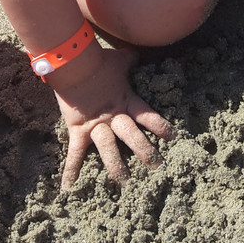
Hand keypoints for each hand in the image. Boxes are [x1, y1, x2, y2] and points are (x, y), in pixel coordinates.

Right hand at [50, 43, 174, 189]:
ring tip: (124, 183)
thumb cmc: (98, 61)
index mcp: (125, 100)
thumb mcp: (119, 60)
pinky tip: (70, 188)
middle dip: (145, 150)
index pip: (147, 115)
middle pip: (132, 135)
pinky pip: (75, 153)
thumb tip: (138, 53)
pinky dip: (71, 170)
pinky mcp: (78, 130)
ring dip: (116, 166)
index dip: (160, 126)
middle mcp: (113, 116)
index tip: (173, 137)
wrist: (74, 65)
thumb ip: (130, 60)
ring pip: (109, 148)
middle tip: (157, 166)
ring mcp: (96, 125)